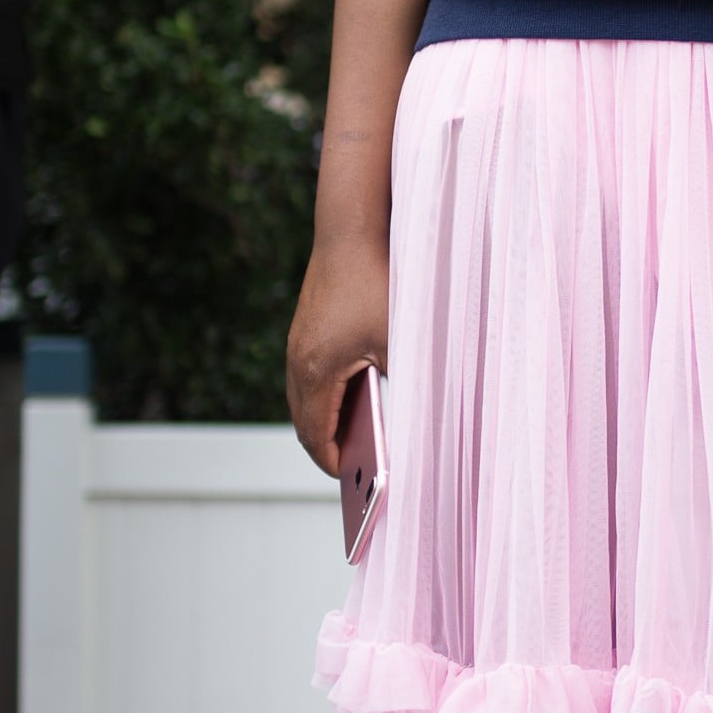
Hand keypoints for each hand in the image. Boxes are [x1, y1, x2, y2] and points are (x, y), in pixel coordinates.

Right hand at [287, 238, 388, 476]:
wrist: (350, 231)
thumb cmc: (376, 283)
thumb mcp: (399, 342)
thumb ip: (403, 384)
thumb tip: (414, 418)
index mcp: (316, 371)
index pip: (314, 435)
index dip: (332, 462)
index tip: (352, 481)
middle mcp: (298, 360)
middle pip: (304, 421)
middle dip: (327, 447)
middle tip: (356, 470)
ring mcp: (298, 343)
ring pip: (306, 398)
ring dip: (327, 420)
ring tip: (358, 440)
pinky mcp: (306, 329)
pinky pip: (311, 375)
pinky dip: (328, 395)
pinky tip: (357, 397)